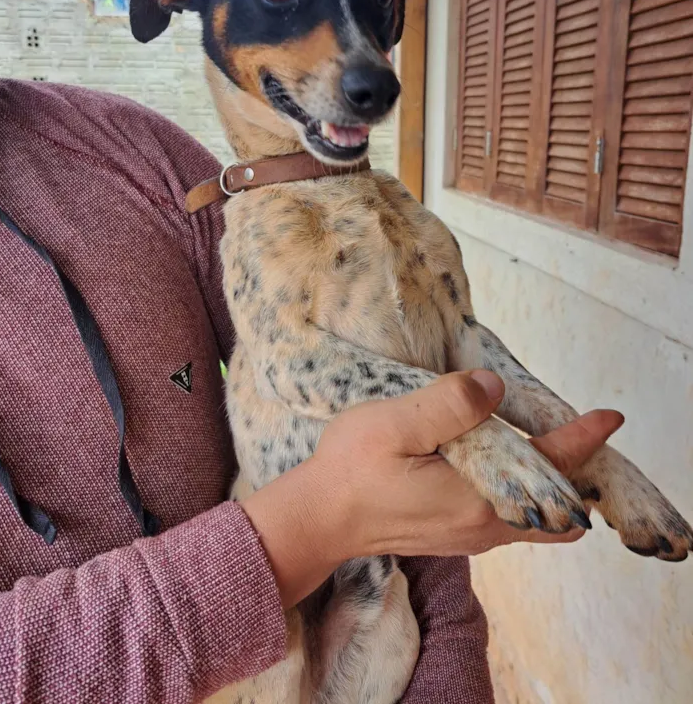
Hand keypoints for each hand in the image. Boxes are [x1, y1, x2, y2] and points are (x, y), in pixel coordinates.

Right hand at [241, 372, 623, 607]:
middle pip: (559, 511)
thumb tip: (493, 388)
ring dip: (550, 484)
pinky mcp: (455, 535)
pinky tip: (503, 461)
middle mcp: (483, 527)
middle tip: (579, 433)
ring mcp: (470, 536)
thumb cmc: (350, 470)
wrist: (316, 520)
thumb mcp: (395, 424)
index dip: (583, 440)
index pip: (550, 469)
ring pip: (537, 519)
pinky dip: (524, 492)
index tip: (608, 416)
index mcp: (477, 500)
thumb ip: (449, 405)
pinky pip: (511, 519)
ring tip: (546, 441)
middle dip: (577, 474)